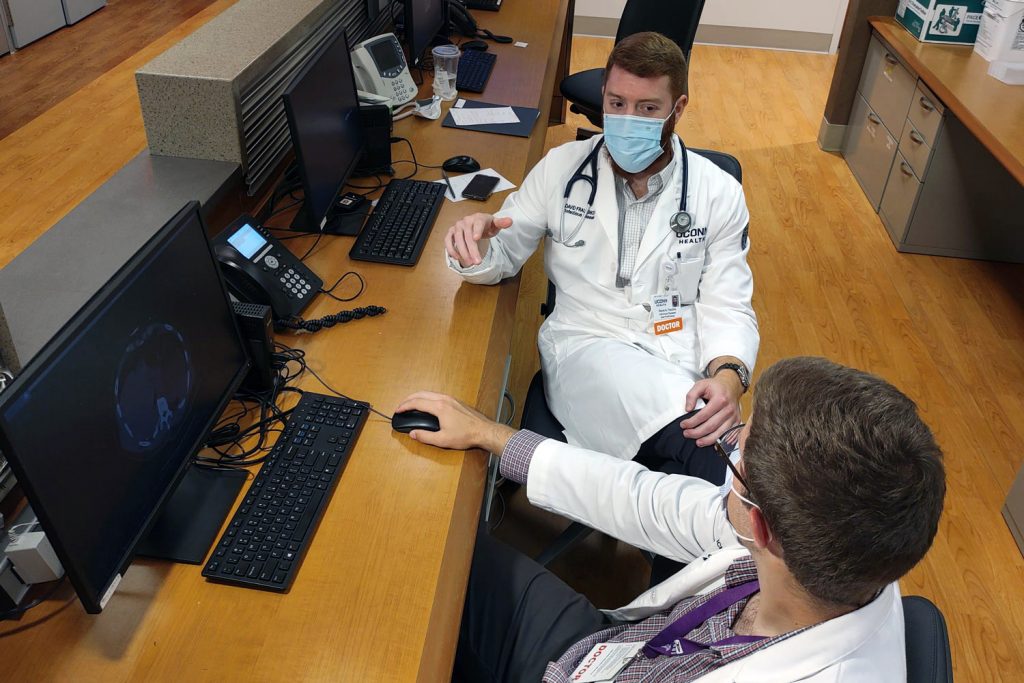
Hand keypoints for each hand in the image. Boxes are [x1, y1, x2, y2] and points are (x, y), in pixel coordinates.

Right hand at [394, 391, 515, 452]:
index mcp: (439, 407)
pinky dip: (427, 398)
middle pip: (421, 394)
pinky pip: (437, 395)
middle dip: (409, 399)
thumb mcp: (443, 440)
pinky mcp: (456, 401)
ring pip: (430, 393)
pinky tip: (427, 405)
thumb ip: (425, 436)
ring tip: (411, 404)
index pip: (417, 403)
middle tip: (401, 406)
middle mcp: (444, 399)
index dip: (404, 406)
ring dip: (418, 397)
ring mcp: (451, 399)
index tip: (397, 410)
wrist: (484, 431)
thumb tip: (413, 433)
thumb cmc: (466, 435)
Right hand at [444, 214, 512, 267]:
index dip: (477, 230)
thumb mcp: (496, 224)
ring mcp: (457, 226)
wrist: (477, 223)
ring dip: (463, 252)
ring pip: (458, 239)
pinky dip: (451, 248)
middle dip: (472, 250)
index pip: (477, 223)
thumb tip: (510, 221)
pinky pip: (448, 240)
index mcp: (478, 218)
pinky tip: (457, 258)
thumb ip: (502, 223)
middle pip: (468, 236)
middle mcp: (466, 221)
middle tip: (477, 262)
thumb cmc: (487, 225)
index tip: (476, 238)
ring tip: (469, 263)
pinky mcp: (451, 232)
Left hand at [680, 375, 742, 446]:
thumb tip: (688, 409)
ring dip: (707, 440)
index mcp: (720, 399)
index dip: (692, 422)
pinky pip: (728, 434)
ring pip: (720, 433)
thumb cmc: (715, 386)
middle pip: (711, 426)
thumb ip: (692, 395)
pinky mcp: (737, 421)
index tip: (683, 425)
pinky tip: (710, 442)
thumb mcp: (701, 384)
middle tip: (686, 434)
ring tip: (697, 442)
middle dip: (697, 432)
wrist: (732, 385)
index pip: (703, 415)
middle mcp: (729, 409)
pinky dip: (719, 440)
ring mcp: (734, 416)